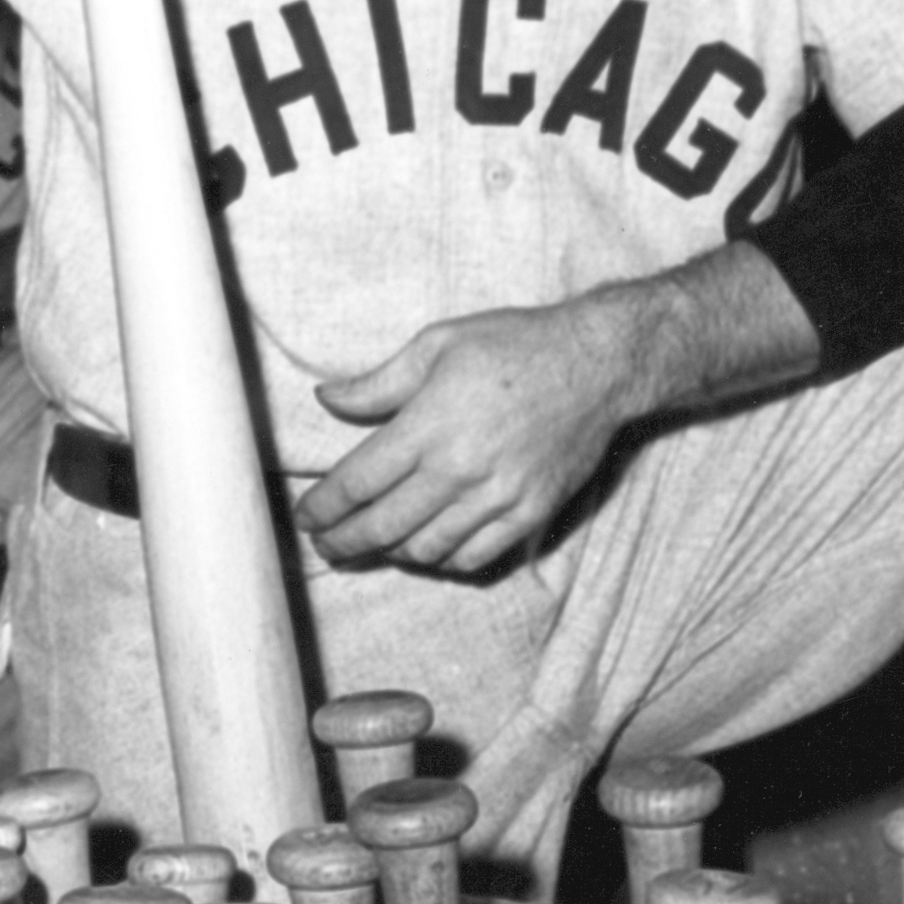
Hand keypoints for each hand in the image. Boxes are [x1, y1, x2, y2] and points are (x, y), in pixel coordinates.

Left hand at [298, 298, 652, 574]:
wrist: (598, 363)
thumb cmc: (515, 345)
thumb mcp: (438, 343)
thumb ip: (378, 382)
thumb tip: (326, 398)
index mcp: (429, 424)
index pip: (357, 483)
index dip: (323, 508)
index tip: (305, 516)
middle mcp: (459, 469)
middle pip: (382, 526)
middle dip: (343, 543)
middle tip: (324, 546)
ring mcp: (497, 497)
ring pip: (425, 549)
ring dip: (389, 553)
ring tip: (371, 546)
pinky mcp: (530, 513)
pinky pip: (474, 557)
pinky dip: (442, 561)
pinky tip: (426, 549)